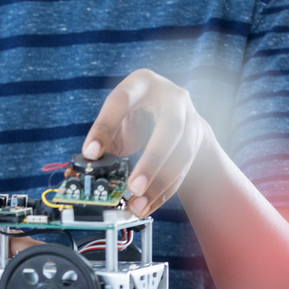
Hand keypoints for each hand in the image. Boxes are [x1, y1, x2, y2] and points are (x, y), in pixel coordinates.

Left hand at [83, 68, 210, 218]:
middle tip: (132, 187)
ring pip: (182, 154)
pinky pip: (184, 171)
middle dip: (151, 161)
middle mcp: (172, 97)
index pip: (121, 102)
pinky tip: (148, 205)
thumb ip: (106, 135)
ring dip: (160, 184)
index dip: (105, 127)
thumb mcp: (119, 115)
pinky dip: (165, 191)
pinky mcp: (198, 141)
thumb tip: (92, 163)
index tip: (90, 152)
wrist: (177, 112)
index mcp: (142, 83)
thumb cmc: (139, 112)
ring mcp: (191, 119)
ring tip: (138, 204)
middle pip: (169, 129)